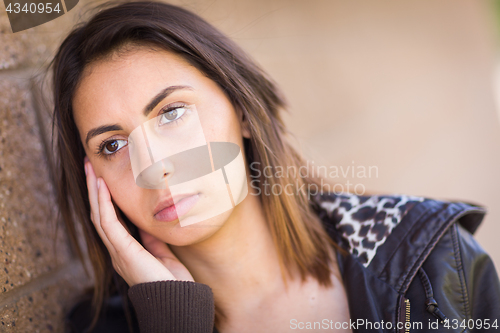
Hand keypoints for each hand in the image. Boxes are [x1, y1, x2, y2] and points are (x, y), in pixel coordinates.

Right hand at [84, 157, 193, 285]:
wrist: (177, 301)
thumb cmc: (172, 282)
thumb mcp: (161, 253)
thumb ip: (151, 239)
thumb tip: (147, 224)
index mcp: (125, 250)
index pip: (109, 220)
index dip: (104, 199)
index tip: (102, 178)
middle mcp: (116, 250)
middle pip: (98, 214)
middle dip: (93, 190)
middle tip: (89, 167)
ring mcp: (117, 251)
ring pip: (98, 215)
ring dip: (94, 191)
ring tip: (90, 170)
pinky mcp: (123, 251)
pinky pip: (108, 223)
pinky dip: (103, 203)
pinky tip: (101, 187)